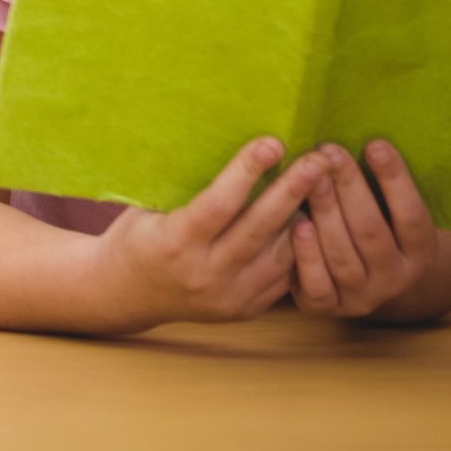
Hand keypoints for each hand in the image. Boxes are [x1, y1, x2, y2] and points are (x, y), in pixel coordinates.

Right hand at [95, 136, 323, 330]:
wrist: (125, 294)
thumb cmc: (136, 237)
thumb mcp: (147, 208)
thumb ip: (187, 189)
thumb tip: (228, 143)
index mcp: (174, 243)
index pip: (219, 204)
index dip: (247, 172)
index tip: (273, 143)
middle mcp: (205, 274)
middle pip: (258, 228)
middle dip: (291, 190)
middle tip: (318, 160)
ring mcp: (229, 296)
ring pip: (280, 254)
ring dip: (306, 216)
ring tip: (326, 184)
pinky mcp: (245, 308)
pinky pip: (283, 275)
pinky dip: (301, 246)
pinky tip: (313, 217)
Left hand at [290, 140, 441, 319]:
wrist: (349, 280)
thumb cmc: (363, 224)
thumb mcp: (383, 209)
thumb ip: (378, 183)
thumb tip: (366, 132)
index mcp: (419, 252)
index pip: (412, 217)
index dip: (395, 181)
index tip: (374, 143)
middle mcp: (394, 279)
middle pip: (371, 232)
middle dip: (350, 188)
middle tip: (328, 151)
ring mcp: (361, 296)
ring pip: (343, 255)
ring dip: (325, 213)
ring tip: (310, 178)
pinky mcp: (326, 307)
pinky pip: (316, 284)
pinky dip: (306, 254)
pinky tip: (296, 223)